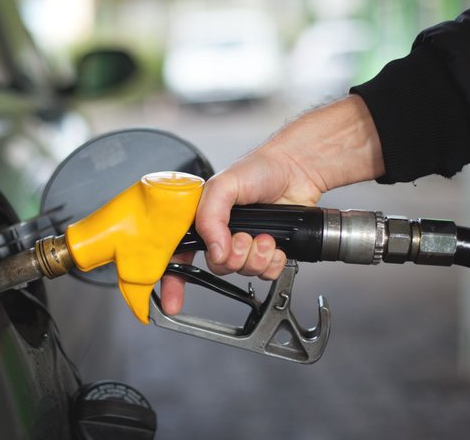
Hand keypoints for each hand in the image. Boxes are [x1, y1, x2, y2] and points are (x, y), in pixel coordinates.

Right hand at [159, 95, 384, 314]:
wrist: (297, 170)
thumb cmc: (259, 169)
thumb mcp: (223, 186)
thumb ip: (210, 217)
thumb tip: (214, 249)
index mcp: (203, 219)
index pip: (180, 253)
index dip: (174, 280)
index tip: (173, 301)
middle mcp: (221, 233)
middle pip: (216, 267)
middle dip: (232, 258)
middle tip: (243, 239)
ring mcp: (246, 244)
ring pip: (242, 272)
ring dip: (255, 258)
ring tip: (264, 237)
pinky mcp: (268, 250)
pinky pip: (266, 273)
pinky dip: (272, 262)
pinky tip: (275, 245)